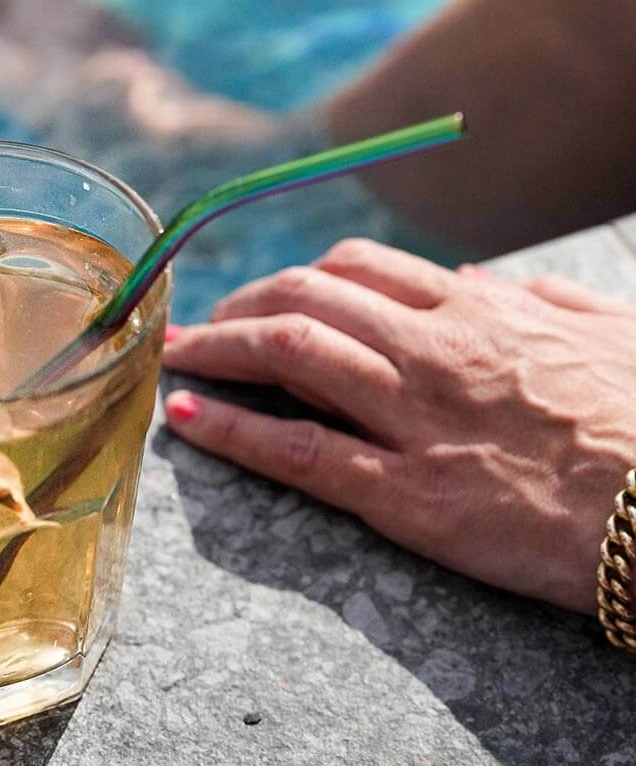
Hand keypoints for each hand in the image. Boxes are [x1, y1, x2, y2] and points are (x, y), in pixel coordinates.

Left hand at [163, 239, 635, 612]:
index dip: (295, 277)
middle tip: (203, 324)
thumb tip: (484, 280)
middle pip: (305, 299)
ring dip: (217, 348)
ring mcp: (416, 420)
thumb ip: (541, 299)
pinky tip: (187, 416)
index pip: (358, 268)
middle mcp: (435, 350)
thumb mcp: (609, 332)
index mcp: (479, 310)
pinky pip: (300, 453)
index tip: (265, 292)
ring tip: (174, 353)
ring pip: (289, 354)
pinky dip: (233, 430)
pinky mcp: (410, 497)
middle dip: (239, 304)